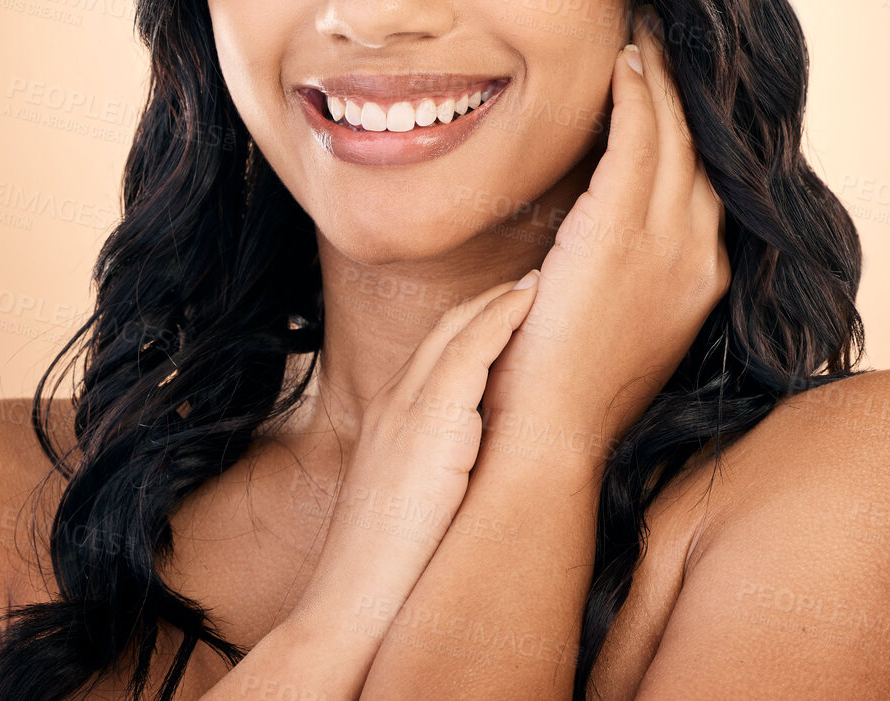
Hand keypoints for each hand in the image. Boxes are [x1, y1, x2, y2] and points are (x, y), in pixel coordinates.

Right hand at [290, 273, 541, 636]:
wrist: (350, 607)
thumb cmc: (385, 574)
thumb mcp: (413, 504)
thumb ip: (437, 471)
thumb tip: (480, 469)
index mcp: (387, 419)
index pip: (434, 351)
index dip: (473, 324)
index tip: (509, 307)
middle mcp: (392, 402)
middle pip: (444, 328)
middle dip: (488, 301)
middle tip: (531, 281)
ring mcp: (406, 407)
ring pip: (457, 328)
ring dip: (501, 299)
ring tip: (539, 281)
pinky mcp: (429, 421)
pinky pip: (470, 350)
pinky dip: (501, 318)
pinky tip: (531, 302)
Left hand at [485, 3, 730, 449]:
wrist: (548, 438)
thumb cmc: (562, 380)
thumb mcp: (616, 316)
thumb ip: (627, 264)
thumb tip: (601, 223)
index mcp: (702, 277)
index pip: (707, 181)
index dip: (694, 125)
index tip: (676, 83)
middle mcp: (703, 256)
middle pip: (703, 147)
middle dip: (686, 87)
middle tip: (666, 35)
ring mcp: (672, 245)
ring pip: (676, 133)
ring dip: (660, 74)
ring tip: (645, 31)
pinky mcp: (625, 235)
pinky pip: (641, 139)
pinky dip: (636, 93)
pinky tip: (623, 61)